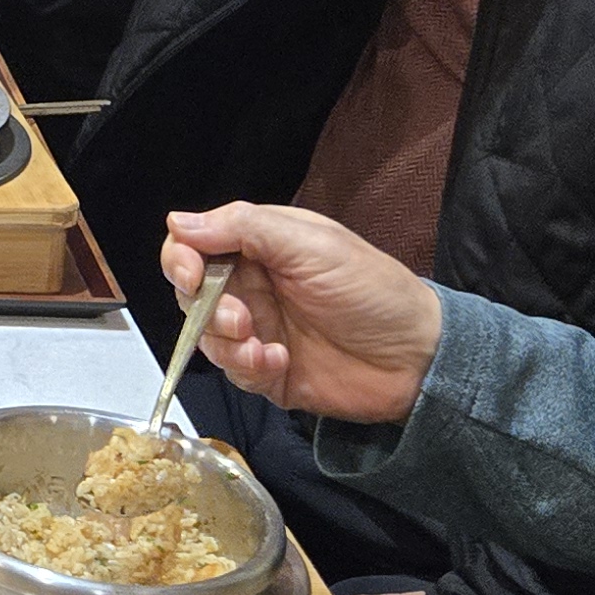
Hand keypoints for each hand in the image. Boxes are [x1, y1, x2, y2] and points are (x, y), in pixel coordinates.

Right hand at [160, 203, 443, 422]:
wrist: (417, 358)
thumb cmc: (373, 291)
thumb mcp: (311, 244)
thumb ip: (243, 227)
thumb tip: (177, 221)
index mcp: (261, 247)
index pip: (195, 245)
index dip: (181, 258)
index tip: (189, 273)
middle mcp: (253, 287)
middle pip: (191, 294)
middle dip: (205, 308)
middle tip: (238, 317)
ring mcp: (259, 331)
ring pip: (206, 337)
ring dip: (225, 342)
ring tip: (261, 346)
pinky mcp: (268, 372)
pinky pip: (233, 373)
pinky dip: (247, 368)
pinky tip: (277, 362)